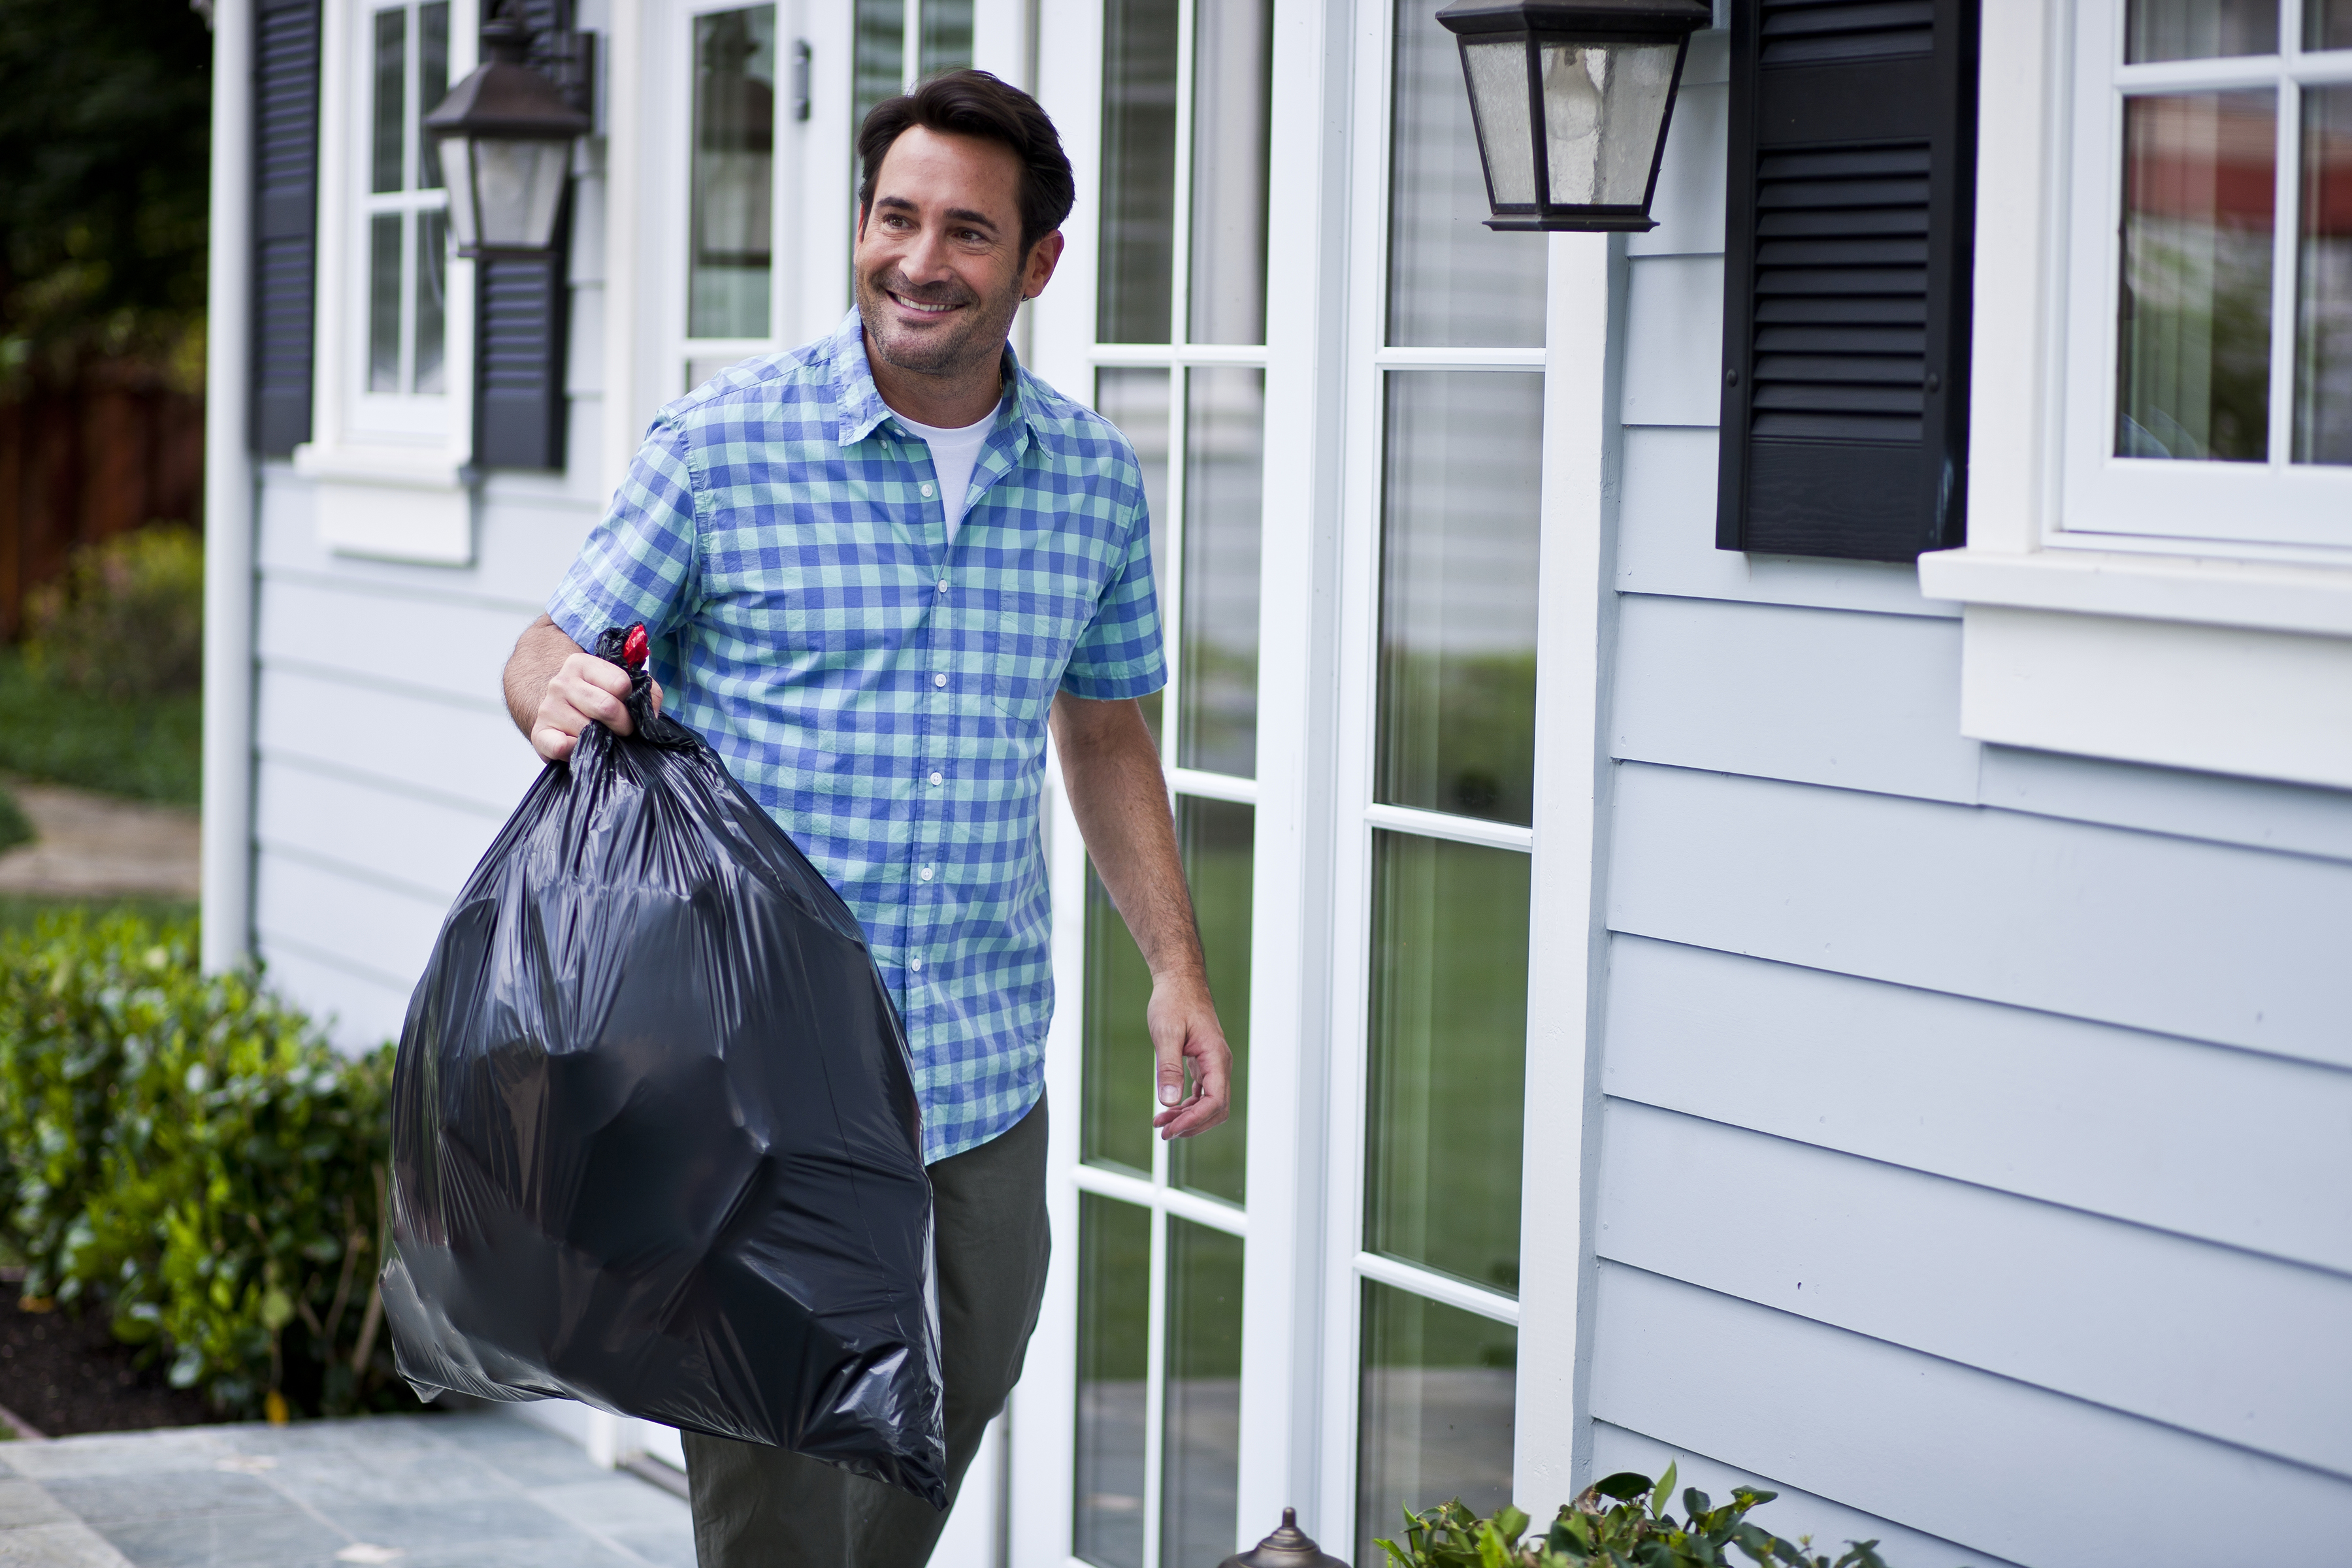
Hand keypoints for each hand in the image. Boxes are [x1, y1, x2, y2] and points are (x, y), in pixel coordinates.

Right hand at [530, 652, 663, 761]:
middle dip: (623, 725)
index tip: (629, 709)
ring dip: (601, 739)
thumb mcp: (620, 685)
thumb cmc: (595, 697)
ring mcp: (548, 707)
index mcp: (582, 664)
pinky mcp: (539, 732)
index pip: (620, 683)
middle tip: (623, 730)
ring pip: (588, 729)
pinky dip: (574, 751)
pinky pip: (560, 746)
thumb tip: (651, 716)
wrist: (556, 709)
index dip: (631, 702)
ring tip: (600, 736)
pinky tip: (579, 747)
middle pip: (606, 707)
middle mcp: (561, 683)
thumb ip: (645, 692)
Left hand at [1147, 970, 1232, 1139]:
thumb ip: (1169, 1068)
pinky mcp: (1204, 1063)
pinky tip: (1169, 1110)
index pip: (1215, 1102)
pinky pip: (1203, 1093)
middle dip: (1192, 1125)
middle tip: (1164, 1133)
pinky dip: (1188, 1105)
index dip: (1194, 1120)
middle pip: (1217, 1109)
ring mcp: (1213, 1064)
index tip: (1170, 1129)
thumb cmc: (1173, 1002)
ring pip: (1210, 1104)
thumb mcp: (1166, 1033)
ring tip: (1161, 1125)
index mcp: (1216, 1057)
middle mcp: (1220, 1064)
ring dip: (1188, 1118)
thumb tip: (1169, 1103)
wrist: (1179, 980)